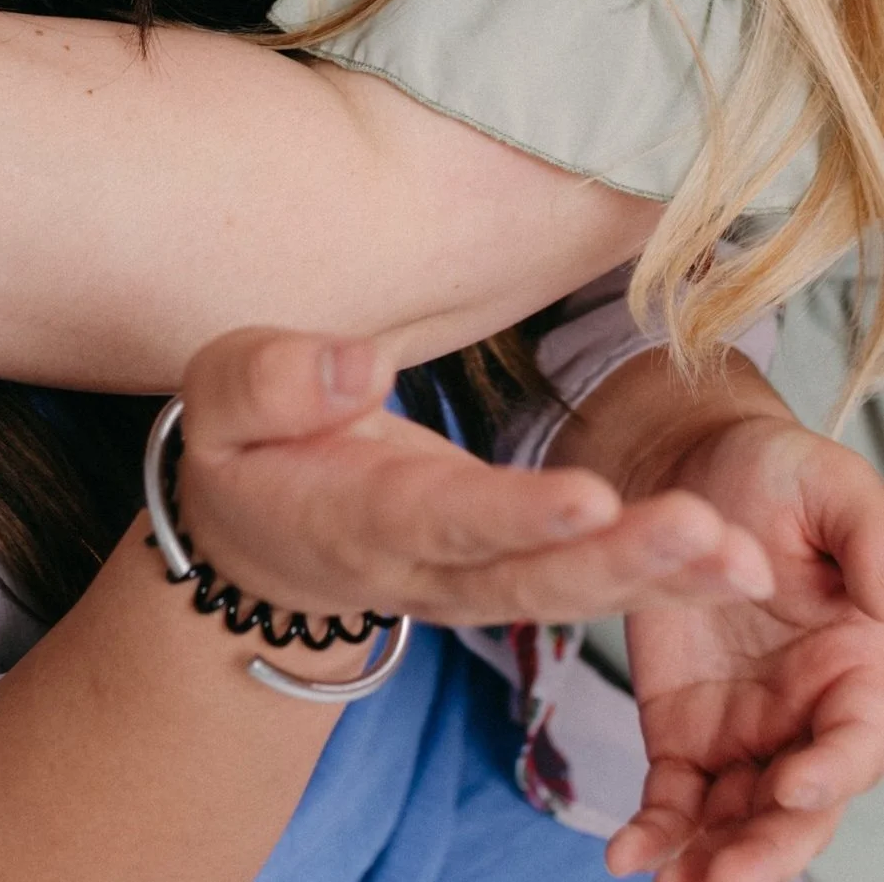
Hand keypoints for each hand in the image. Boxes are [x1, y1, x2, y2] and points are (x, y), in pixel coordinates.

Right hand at [179, 330, 776, 635]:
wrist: (252, 547)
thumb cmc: (245, 449)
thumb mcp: (220, 398)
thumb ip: (277, 380)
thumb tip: (360, 363)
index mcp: (353, 517)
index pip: (444, 518)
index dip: (517, 515)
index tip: (590, 498)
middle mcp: (425, 565)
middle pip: (529, 577)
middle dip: (619, 560)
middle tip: (703, 531)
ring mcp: (471, 580)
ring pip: (569, 594)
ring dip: (657, 578)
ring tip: (738, 554)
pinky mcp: (507, 571)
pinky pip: (586, 585)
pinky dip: (661, 582)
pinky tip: (732, 561)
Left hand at [612, 414, 883, 881]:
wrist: (690, 462)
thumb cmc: (779, 472)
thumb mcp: (837, 490)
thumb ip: (875, 548)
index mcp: (862, 669)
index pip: (858, 741)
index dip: (833, 772)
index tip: (793, 785)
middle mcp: (810, 716)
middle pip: (801, 804)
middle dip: (771, 848)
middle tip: (727, 875)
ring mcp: (748, 732)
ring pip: (740, 820)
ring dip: (712, 860)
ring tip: (676, 881)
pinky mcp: (685, 730)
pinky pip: (675, 797)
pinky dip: (657, 832)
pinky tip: (629, 856)